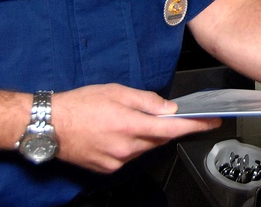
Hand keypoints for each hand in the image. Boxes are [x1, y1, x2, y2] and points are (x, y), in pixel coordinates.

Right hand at [51, 84, 219, 172]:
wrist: (48, 124)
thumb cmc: (80, 104)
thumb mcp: (116, 92)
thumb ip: (146, 101)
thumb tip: (169, 109)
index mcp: (131, 125)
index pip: (172, 129)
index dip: (195, 126)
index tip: (212, 122)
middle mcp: (126, 148)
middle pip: (158, 139)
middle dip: (164, 127)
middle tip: (159, 114)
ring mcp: (116, 161)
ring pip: (144, 148)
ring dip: (145, 135)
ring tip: (125, 119)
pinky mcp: (106, 169)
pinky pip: (128, 156)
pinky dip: (130, 144)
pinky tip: (115, 132)